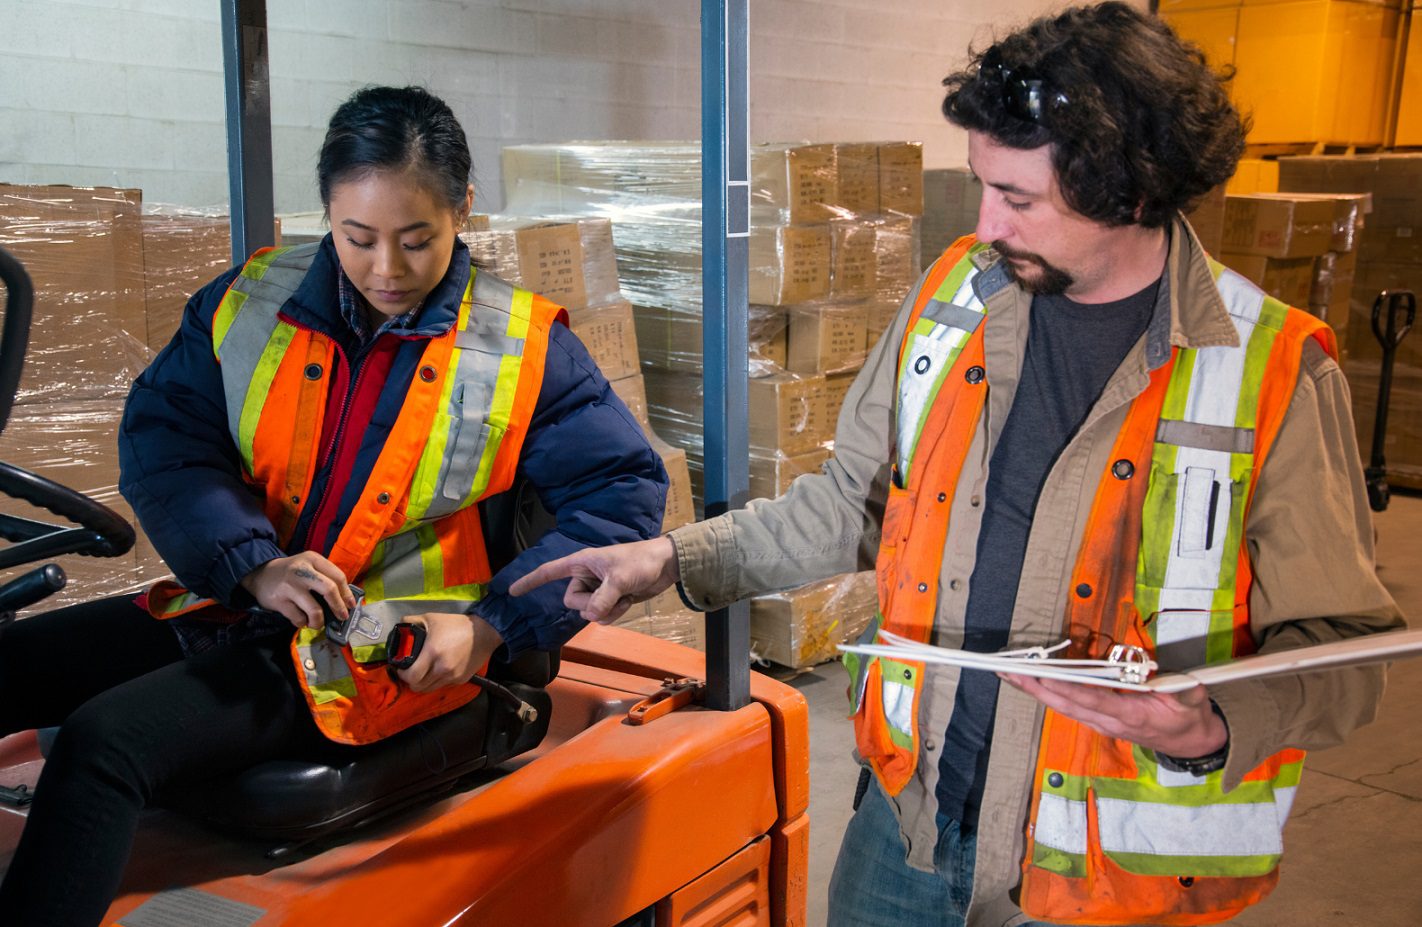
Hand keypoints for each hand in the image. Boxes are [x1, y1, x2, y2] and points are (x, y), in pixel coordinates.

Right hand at [239, 552, 354, 630]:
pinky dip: (303, 623)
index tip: (351, 605)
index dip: (347, 593)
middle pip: (329, 590)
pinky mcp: (279, 600)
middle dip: (339, 607)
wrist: (260, 574)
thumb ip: (325, 577)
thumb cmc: (292, 572)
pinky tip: (301, 620)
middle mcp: (302, 570)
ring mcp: (290, 586)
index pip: (337, 576)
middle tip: (342, 616)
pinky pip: (299, 618)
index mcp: (313, 559)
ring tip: (317, 623)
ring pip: (315, 610)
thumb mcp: (309, 566)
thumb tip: (345, 600)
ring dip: (319, 621)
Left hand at [395, 612, 503, 692]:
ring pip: (430, 689)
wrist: (484, 632)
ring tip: (424, 673)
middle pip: (418, 687)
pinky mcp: (461, 680)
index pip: (411, 676)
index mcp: (433, 652)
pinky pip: (443, 685)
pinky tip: (439, 670)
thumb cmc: (457, 624)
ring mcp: (452, 676)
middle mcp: (442, 668)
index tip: (402, 669)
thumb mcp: (432, 618)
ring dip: (424, 683)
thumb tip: (400, 626)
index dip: (403, 675)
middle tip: (411, 672)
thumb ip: (412, 621)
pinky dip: (438, 681)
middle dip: (411, 681)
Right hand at [508, 537, 680, 623]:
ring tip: (623, 595)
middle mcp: (585, 576)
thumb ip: (602, 598)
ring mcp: (597, 589)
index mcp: (581, 563)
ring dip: (606, 610)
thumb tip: (591, 616)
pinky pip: (602, 616)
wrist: (665, 566)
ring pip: (587, 612)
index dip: (530, 581)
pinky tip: (627, 601)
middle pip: (572, 601)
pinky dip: (614, 613)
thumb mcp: (620, 578)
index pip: (549, 572)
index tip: (511, 591)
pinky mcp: (609, 599)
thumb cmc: (641, 561)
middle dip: (590, 604)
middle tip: (611, 593)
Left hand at [998, 674, 1227, 758]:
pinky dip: (1048, 693)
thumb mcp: (1193, 700)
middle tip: (1010, 671)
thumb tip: (1167, 677)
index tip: (1045, 676)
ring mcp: (1102, 723)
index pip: (1094, 700)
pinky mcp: (1099, 720)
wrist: (1189, 742)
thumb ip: (1181, 689)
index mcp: (1131, 715)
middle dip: (1037, 688)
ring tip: (1010, 674)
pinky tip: (1032, 683)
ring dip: (1035, 690)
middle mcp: (1110, 722)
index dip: (1068, 688)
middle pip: (1067, 704)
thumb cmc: (1189, 717)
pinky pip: (1069, 706)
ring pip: (1063, 706)